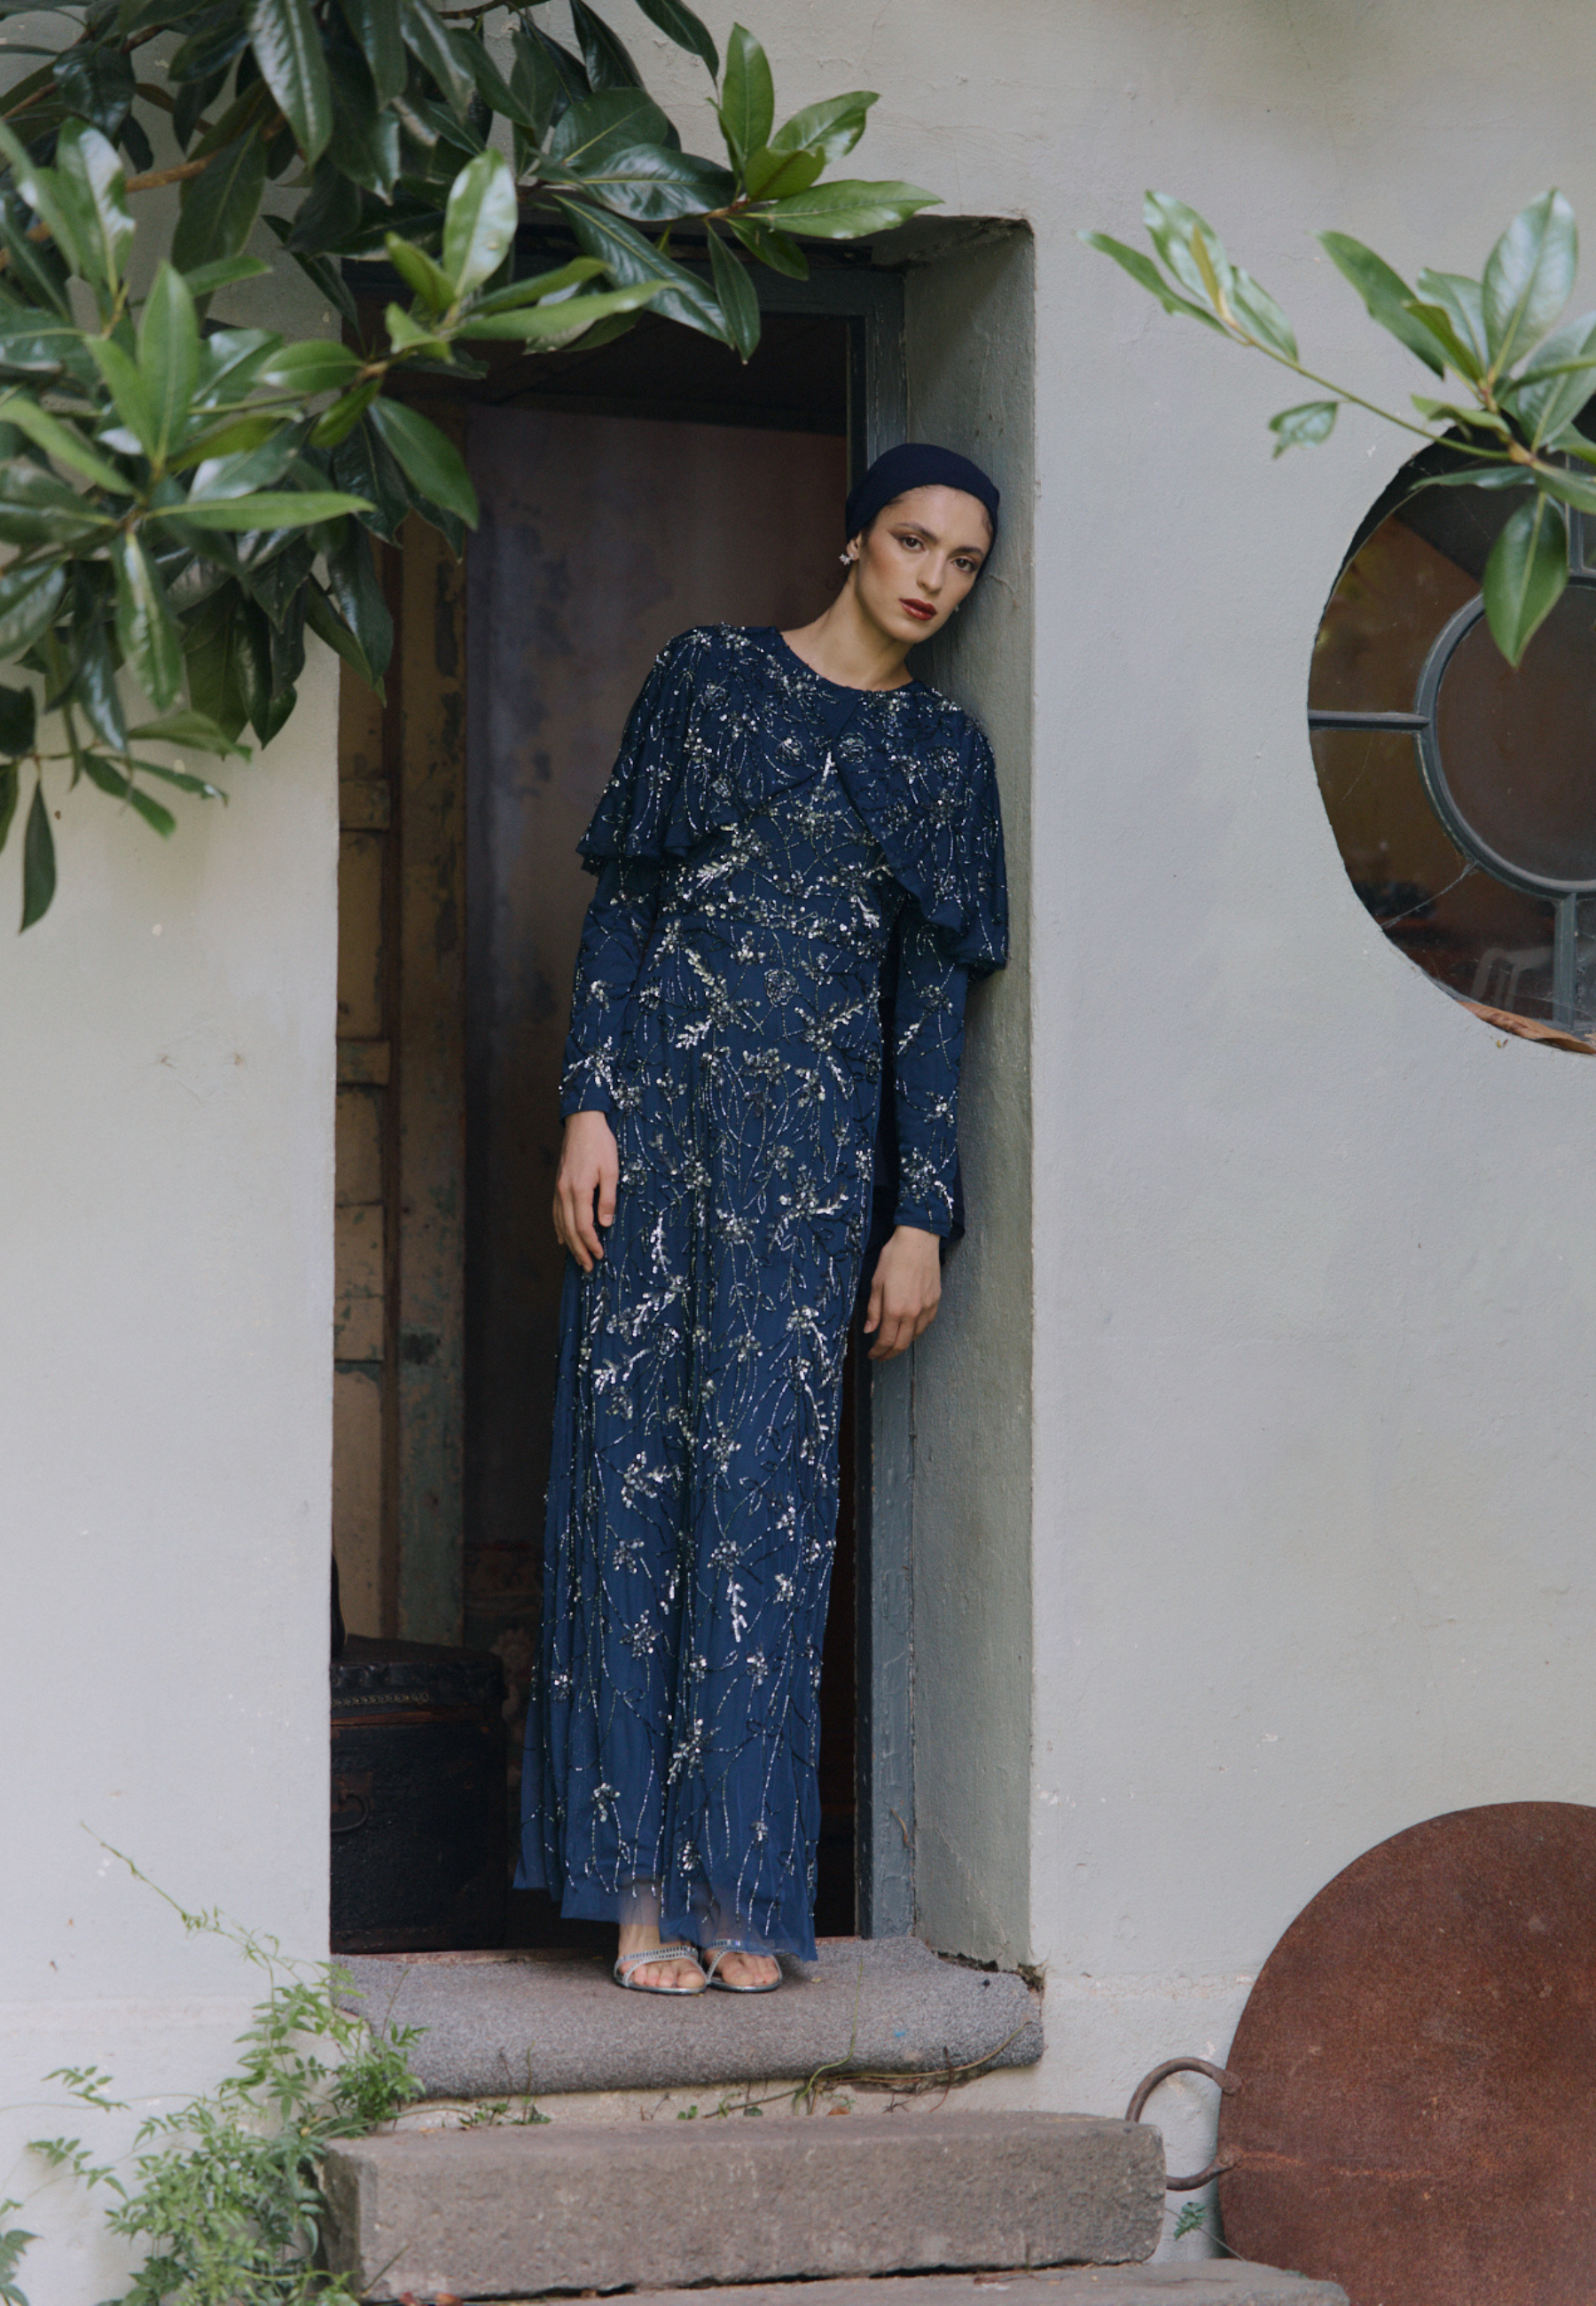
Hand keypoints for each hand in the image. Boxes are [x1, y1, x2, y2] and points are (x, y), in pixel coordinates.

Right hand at [553, 1110, 618, 1271]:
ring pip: (561, 1223)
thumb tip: (605, 1223)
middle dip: (579, 1250)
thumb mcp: (612, 1170)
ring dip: (570, 1243)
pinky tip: (563, 1238)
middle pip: (570, 1229)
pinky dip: (559, 1228)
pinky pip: (556, 1212)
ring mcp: (559, 1188)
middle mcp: (564, 1192)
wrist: (583, 1122)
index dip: (591, 1243)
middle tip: (588, 1267)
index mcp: (579, 1190)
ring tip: (578, 1258)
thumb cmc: (601, 1144)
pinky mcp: (558, 1184)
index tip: (600, 1256)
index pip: (584, 1226)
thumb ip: (608, 1198)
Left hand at [864, 1225, 941, 1360]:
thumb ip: (874, 1310)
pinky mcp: (936, 1300)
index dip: (878, 1352)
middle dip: (890, 1354)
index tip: (872, 1355)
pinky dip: (917, 1331)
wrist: (918, 1240)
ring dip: (903, 1343)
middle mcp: (913, 1313)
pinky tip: (910, 1328)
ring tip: (893, 1342)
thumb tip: (870, 1330)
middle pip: (902, 1344)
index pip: (886, 1341)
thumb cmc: (894, 1257)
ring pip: (916, 1336)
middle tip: (881, 1356)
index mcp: (894, 1309)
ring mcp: (927, 1307)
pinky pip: (926, 1323)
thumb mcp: (876, 1283)